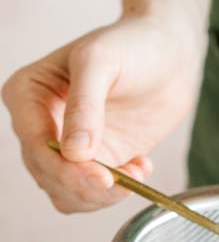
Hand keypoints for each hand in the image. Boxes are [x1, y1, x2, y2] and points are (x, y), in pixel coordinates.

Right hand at [2, 12, 201, 212]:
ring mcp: (65, 146)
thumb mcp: (101, 62)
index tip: (104, 178)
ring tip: (137, 170)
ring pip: (66, 194)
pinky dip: (116, 193)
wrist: (168, 54)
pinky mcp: (93, 161)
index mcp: (27, 93)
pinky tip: (140, 167)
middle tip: (125, 182)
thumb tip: (73, 153)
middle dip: (85, 187)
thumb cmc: (132, 45)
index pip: (36, 146)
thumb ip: (85, 105)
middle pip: (48, 175)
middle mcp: (38, 123)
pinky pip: (93, 194)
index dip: (66, 170)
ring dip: (102, 195)